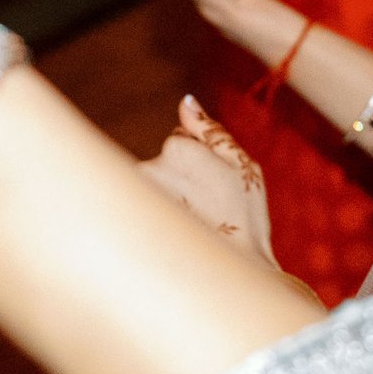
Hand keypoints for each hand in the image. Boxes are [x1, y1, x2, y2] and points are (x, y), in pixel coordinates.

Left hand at [138, 95, 276, 265]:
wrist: (232, 271)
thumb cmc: (245, 217)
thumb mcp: (242, 165)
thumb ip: (210, 130)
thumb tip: (185, 102)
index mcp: (177, 148)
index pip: (179, 141)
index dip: (201, 162)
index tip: (214, 186)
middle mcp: (150, 169)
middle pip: (162, 164)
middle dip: (181, 183)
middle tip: (203, 209)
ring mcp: (136, 197)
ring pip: (151, 187)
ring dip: (169, 203)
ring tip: (192, 226)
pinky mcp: (127, 223)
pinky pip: (140, 212)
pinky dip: (155, 222)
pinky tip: (173, 239)